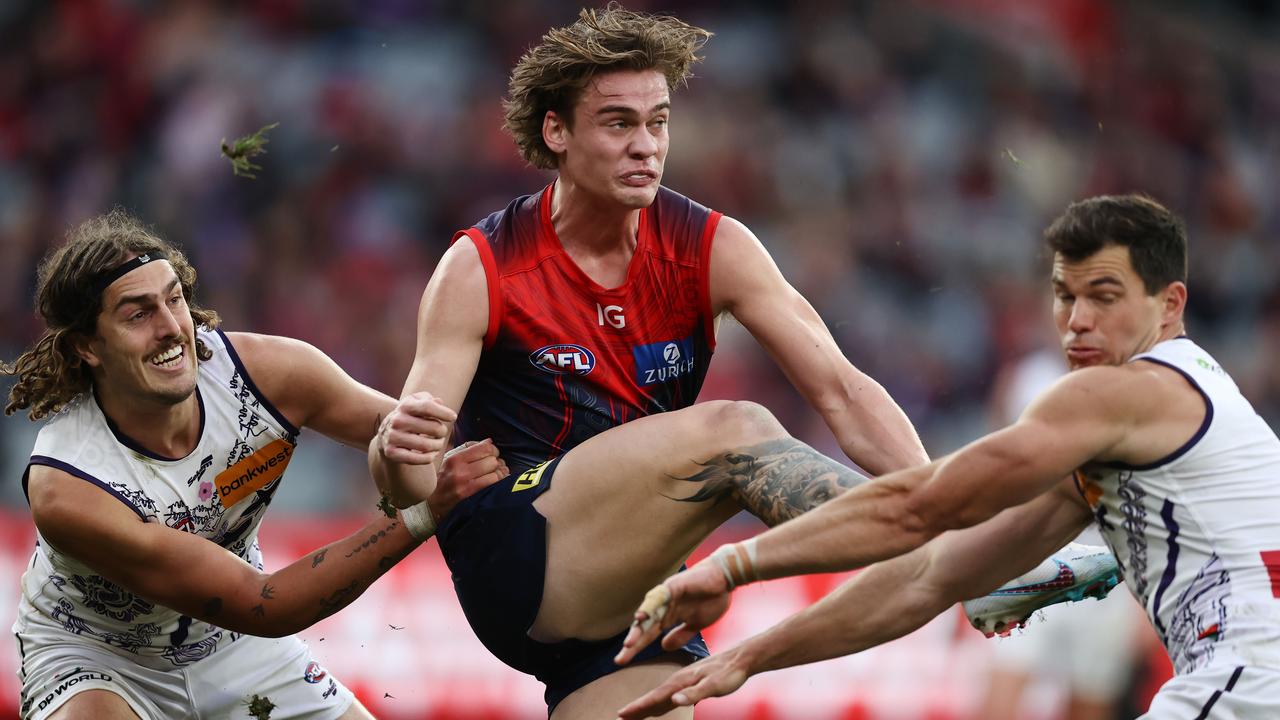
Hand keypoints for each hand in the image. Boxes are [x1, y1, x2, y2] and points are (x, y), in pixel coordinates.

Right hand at [376, 392, 456, 464]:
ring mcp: (393, 437)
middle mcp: (397, 420)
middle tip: (442, 433)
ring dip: (438, 445)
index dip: (444, 413)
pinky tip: (431, 453)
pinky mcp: (391, 453)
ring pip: (427, 445)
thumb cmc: (410, 415)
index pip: (428, 407)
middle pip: (433, 428)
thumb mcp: (417, 402)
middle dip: (443, 431)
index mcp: (405, 405)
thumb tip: (439, 403)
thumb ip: (429, 399)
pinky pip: (418, 459)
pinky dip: (429, 457)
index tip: (453, 417)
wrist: (386, 433)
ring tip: (438, 443)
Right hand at [428, 439, 508, 518]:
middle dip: (496, 462)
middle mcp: (460, 471)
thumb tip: (489, 442)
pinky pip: (493, 486)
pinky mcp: (471, 497)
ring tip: (497, 473)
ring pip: (495, 474)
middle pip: (492, 461)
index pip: (484, 448)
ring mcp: (466, 486)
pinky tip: (496, 482)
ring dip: (499, 473)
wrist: (430, 504)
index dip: (493, 449)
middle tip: (495, 465)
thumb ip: (468, 448)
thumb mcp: (449, 460)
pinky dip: (499, 482)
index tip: (492, 453)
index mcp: (455, 459)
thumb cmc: (441, 479)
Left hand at [614, 555, 731, 665]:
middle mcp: (663, 607)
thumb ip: (680, 635)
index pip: (648, 635)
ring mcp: (667, 596)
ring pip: (648, 613)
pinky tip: (641, 615)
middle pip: (644, 626)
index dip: (636, 648)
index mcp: (668, 617)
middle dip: (633, 642)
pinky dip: (650, 605)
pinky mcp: (674, 586)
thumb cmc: (712, 598)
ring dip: (638, 627)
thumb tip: (663, 648)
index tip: (621, 661)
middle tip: (620, 659)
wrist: (726, 577)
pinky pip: (659, 596)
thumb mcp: (696, 624)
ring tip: (629, 643)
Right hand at [616, 645, 751, 718]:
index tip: (622, 713)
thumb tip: (674, 701)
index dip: (639, 706)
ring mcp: (685, 680)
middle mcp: (679, 679)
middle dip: (638, 707)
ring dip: (647, 705)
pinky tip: (661, 705)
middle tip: (621, 717)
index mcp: (681, 680)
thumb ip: (694, 694)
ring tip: (635, 714)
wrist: (742, 658)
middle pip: (654, 696)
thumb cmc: (729, 673)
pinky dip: (661, 701)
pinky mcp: (691, 682)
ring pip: (661, 695)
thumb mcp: (713, 686)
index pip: (655, 696)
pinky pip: (670, 694)